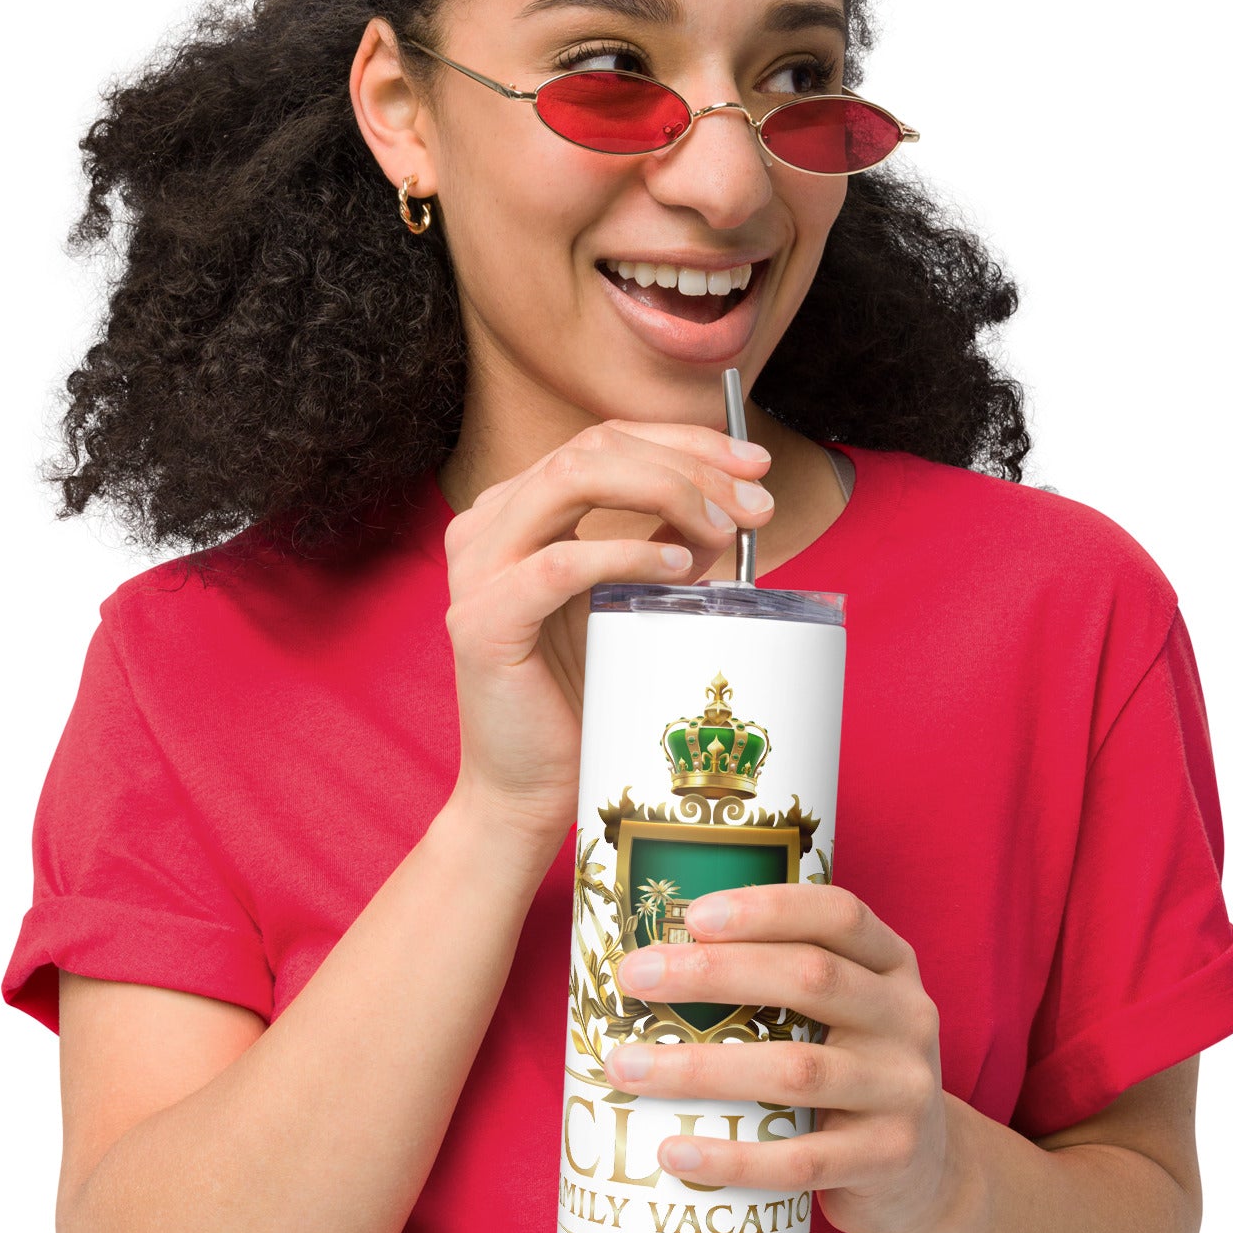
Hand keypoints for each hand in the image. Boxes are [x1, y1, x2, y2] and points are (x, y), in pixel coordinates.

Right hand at [442, 420, 772, 846]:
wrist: (527, 793)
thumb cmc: (579, 703)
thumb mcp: (631, 605)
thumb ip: (662, 548)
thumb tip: (729, 508)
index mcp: (516, 511)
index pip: (605, 439)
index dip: (687, 441)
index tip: (756, 466)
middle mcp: (485, 526)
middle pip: (595, 447)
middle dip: (690, 464)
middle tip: (757, 505)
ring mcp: (476, 570)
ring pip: (575, 479)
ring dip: (667, 492)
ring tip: (726, 531)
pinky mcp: (481, 621)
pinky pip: (562, 562)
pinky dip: (629, 553)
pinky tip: (679, 566)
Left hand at [604, 883, 956, 1232]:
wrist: (928, 1173)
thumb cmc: (851, 1074)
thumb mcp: (843, 1014)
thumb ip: (782, 984)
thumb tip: (652, 963)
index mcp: (892, 966)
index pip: (839, 915)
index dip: (767, 908)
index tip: (693, 915)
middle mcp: (907, 1018)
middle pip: (811, 979)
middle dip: (713, 972)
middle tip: (634, 976)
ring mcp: (903, 1090)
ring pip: (796, 1072)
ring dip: (700, 1069)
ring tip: (625, 1067)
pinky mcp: (887, 1158)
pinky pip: (800, 1160)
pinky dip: (731, 1157)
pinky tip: (673, 1150)